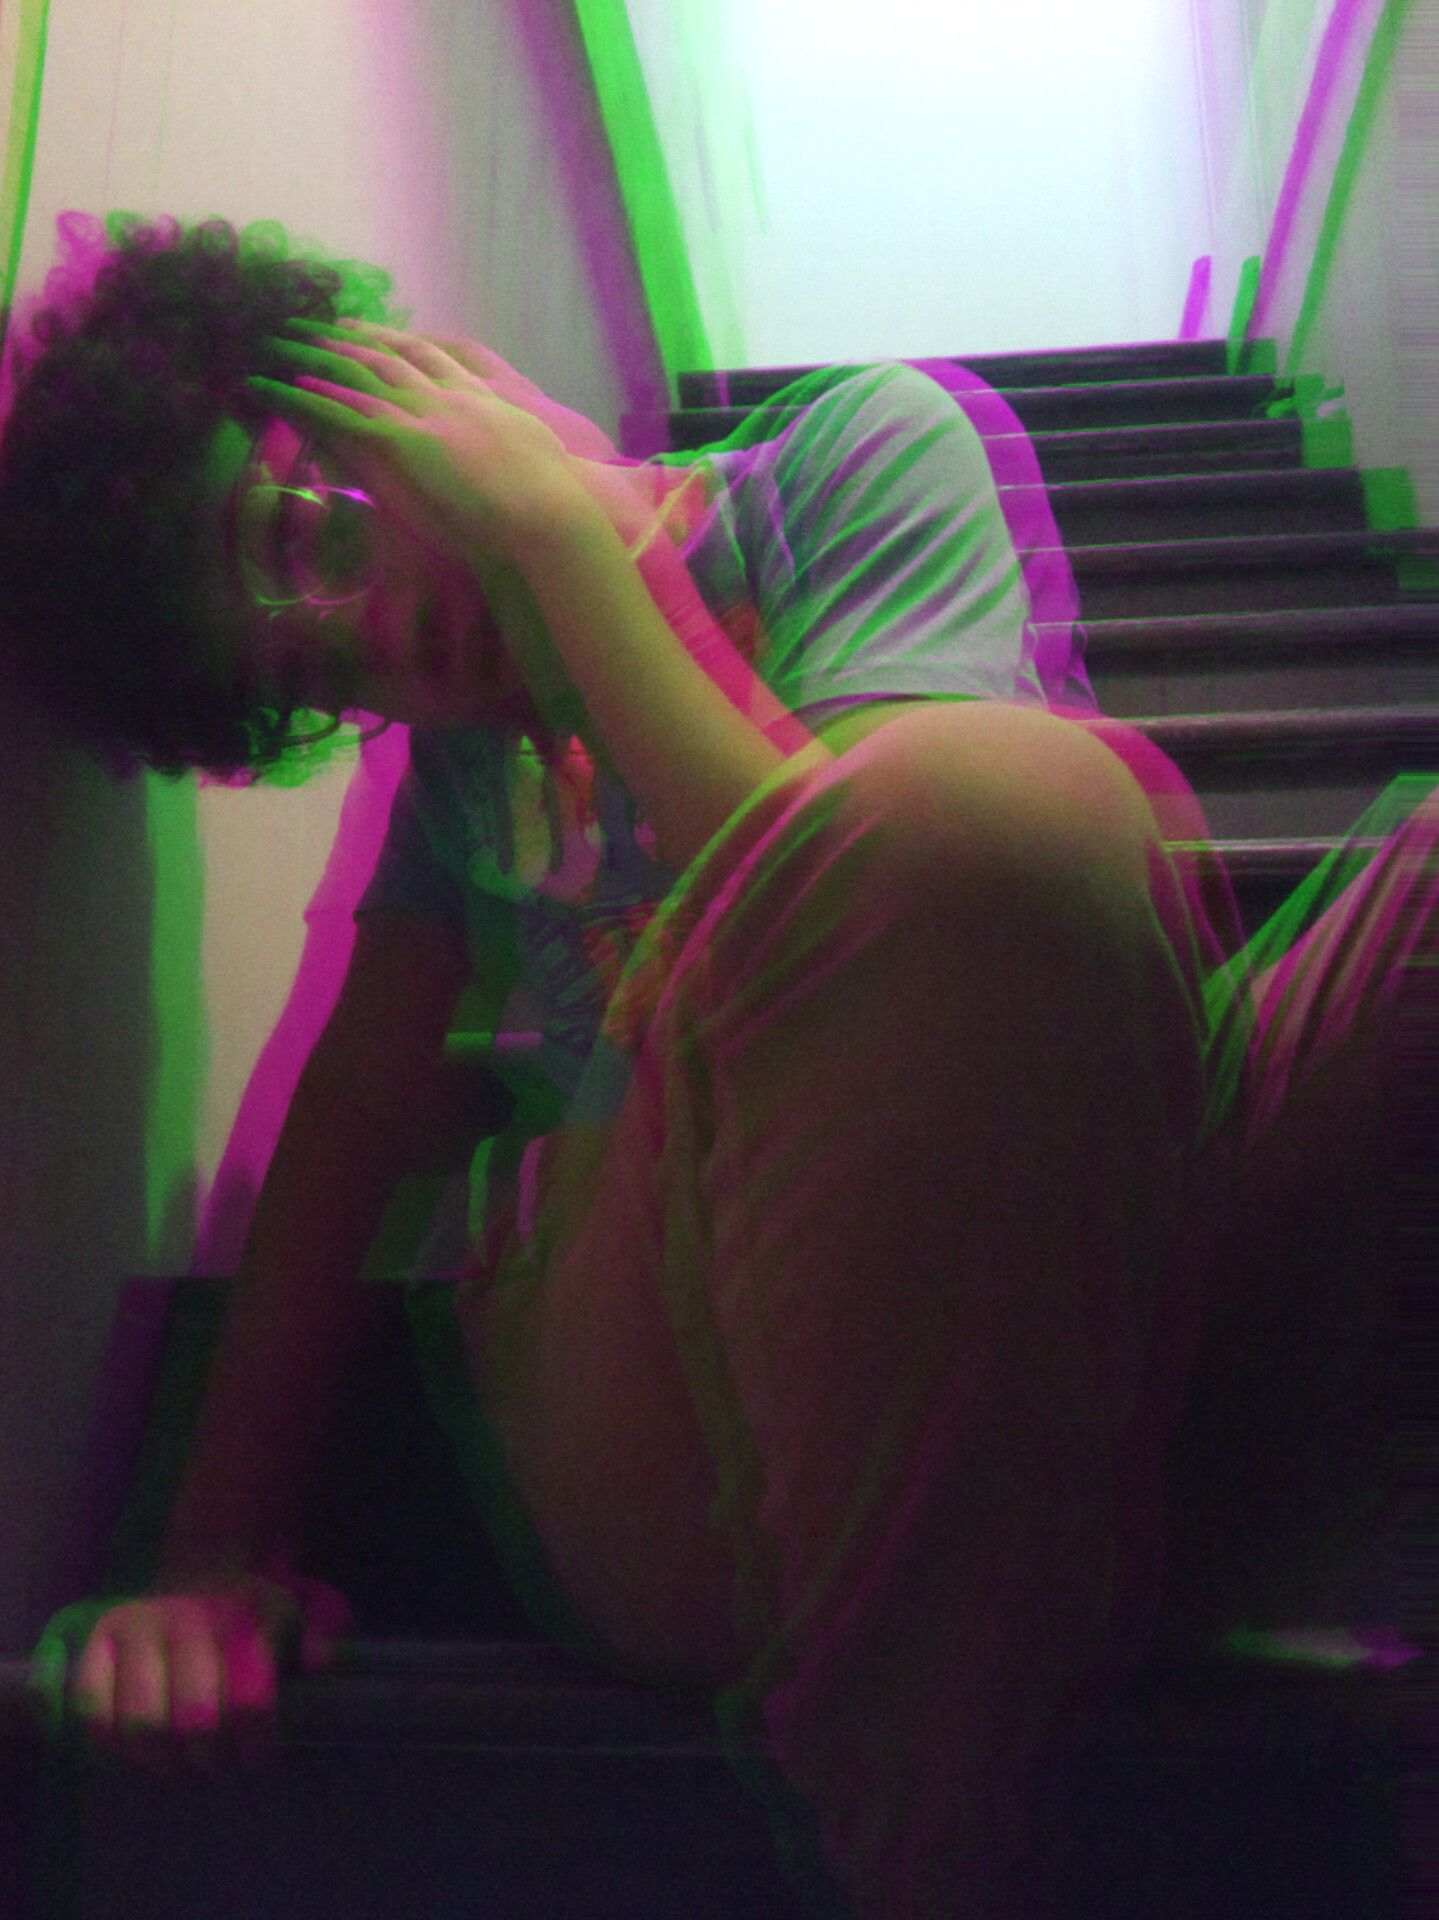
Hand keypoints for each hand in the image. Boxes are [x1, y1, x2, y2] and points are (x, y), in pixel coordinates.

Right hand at [33, 1574, 352, 1779]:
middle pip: (194, 1719)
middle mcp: (192, 1613)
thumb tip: (318, 1663)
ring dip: (166, 1763)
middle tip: (222, 1768)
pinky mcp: (100, 1638)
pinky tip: (141, 1752)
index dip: (254, 1741)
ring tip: (185, 1767)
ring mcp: (140, 1624)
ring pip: (141, 1722)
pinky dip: (113, 1745)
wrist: (208, 1569)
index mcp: (252, 1608)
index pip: (249, 1696)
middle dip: (213, 1761)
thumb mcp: (316, 1607)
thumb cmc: (265, 1610)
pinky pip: (93, 1708)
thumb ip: (329, 1631)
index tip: (258, 1754)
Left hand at [248, 321, 600, 577]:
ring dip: (325, 357)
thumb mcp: (540, 458)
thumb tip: (519, 446)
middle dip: (358, 337)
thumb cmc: (557, 498)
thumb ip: (519, 444)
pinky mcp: (415, 443)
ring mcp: (435, 416)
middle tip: (324, 323)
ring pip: (369, 376)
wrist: (554, 512)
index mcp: (486, 400)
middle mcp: (456, 397)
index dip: (402, 342)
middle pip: (396, 356)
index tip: (378, 331)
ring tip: (290, 342)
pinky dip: (324, 399)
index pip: (437, 359)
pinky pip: (358, 415)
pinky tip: (295, 387)